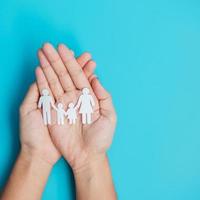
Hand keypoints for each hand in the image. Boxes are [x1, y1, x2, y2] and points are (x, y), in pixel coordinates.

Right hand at [20, 50, 95, 165]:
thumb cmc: (101, 138)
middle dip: (57, 60)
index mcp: (88, 97)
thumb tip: (96, 79)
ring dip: (48, 67)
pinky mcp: (53, 112)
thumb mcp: (109, 116)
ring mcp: (63, 103)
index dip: (72, 62)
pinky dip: (43, 82)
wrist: (87, 155)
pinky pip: (47, 94)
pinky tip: (39, 70)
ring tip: (42, 52)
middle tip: (49, 45)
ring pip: (54, 81)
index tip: (65, 49)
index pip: (79, 75)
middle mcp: (75, 97)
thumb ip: (104, 96)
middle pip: (65, 74)